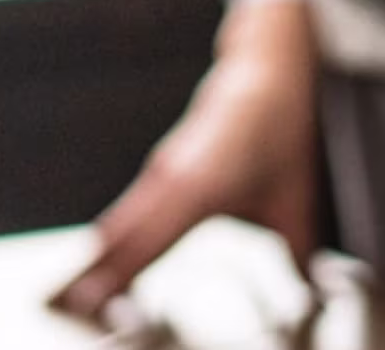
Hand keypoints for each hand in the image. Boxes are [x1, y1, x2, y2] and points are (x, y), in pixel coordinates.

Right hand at [51, 0, 319, 324]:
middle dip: (89, 275)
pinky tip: (101, 261)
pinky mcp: (159, 170)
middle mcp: (167, 179)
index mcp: (196, 188)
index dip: (117, 277)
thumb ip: (299, 251)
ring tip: (73, 296)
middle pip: (115, 237)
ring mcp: (158, 173)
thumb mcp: (295, 198)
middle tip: (68, 308)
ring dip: (94, 259)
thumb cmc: (276, 130)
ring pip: (116, 224)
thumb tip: (316, 292)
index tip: (92, 303)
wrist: (262, 76)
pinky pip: (125, 211)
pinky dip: (109, 239)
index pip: (146, 244)